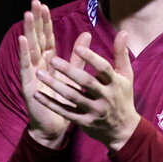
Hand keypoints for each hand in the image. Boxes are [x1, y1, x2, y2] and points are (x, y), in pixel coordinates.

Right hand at [19, 0, 83, 148]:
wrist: (57, 125)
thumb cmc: (65, 101)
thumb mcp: (74, 75)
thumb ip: (78, 55)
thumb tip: (87, 33)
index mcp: (49, 62)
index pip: (46, 37)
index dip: (45, 22)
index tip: (43, 5)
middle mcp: (38, 65)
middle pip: (36, 38)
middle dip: (35, 21)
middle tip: (34, 2)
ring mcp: (32, 74)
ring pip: (29, 49)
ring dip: (27, 31)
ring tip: (26, 15)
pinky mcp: (28, 84)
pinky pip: (25, 66)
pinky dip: (23, 53)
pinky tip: (22, 40)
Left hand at [33, 30, 139, 150]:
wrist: (123, 130)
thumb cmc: (122, 97)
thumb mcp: (125, 75)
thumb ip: (121, 53)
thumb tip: (123, 31)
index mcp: (114, 83)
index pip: (103, 68)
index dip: (91, 58)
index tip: (78, 47)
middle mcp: (105, 97)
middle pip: (85, 83)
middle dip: (69, 71)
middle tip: (52, 60)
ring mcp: (94, 111)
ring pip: (72, 97)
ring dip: (55, 85)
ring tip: (39, 73)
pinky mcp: (84, 122)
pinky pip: (65, 112)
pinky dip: (51, 104)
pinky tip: (37, 94)